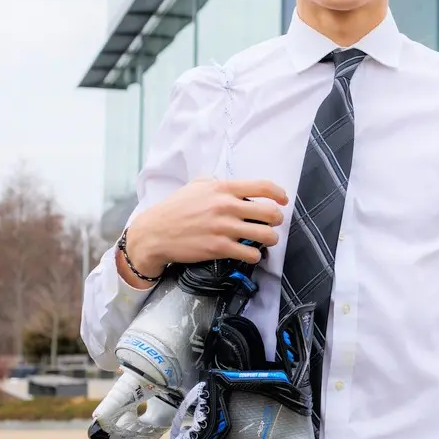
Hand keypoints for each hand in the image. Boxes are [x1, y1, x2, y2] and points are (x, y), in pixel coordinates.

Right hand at [120, 178, 288, 285]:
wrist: (155, 232)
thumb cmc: (175, 208)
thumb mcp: (195, 186)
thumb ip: (217, 183)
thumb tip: (234, 184)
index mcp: (223, 188)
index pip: (263, 186)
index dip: (279, 194)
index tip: (283, 200)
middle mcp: (226, 206)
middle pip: (270, 213)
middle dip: (277, 220)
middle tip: (274, 224)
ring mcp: (223, 228)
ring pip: (266, 235)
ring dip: (271, 239)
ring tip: (266, 240)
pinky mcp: (218, 248)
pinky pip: (250, 253)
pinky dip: (255, 255)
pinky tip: (250, 253)